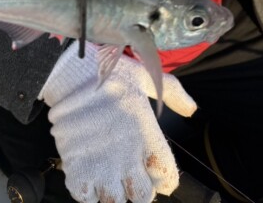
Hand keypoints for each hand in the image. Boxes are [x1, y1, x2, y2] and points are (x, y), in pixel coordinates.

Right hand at [39, 42, 196, 202]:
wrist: (71, 72)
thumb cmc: (111, 73)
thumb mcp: (146, 76)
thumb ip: (172, 93)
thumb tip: (192, 109)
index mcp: (146, 135)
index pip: (167, 179)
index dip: (162, 178)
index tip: (152, 169)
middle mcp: (127, 156)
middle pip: (141, 197)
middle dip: (137, 189)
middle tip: (128, 174)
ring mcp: (101, 165)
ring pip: (113, 201)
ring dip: (112, 191)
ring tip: (106, 174)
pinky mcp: (77, 167)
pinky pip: (85, 198)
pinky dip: (87, 192)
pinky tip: (88, 174)